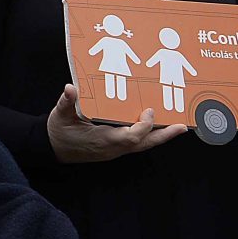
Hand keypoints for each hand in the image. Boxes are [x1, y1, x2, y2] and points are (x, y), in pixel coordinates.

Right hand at [47, 84, 185, 162]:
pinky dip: (150, 135)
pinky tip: (158, 126)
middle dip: (164, 135)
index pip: (130, 137)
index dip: (143, 126)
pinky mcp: (116, 148)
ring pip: (143, 145)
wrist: (54, 149)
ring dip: (161, 136)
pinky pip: (138, 143)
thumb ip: (67, 102)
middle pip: (144, 144)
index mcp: (103, 140)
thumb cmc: (59, 132)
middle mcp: (113, 147)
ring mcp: (116, 149)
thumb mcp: (61, 115)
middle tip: (182, 127)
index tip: (149, 111)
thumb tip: (70, 88)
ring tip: (178, 126)